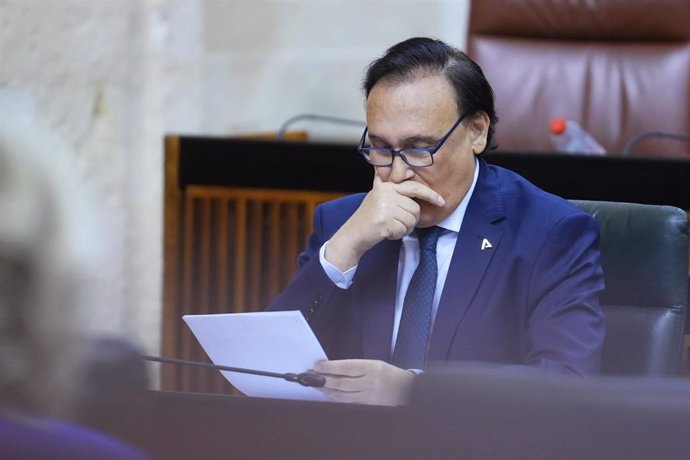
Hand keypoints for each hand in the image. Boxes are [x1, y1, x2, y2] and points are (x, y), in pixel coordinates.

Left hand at [314, 359, 415, 405]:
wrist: (406, 390)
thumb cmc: (388, 374)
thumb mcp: (373, 364)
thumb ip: (354, 366)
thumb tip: (332, 368)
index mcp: (372, 368)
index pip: (346, 367)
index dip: (330, 367)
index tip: (317, 365)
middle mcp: (369, 383)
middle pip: (341, 383)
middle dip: (323, 379)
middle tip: (310, 375)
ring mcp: (367, 397)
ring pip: (341, 395)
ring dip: (326, 390)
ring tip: (315, 384)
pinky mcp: (366, 407)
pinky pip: (346, 403)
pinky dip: (334, 398)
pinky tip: (327, 394)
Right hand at [325, 176, 444, 270]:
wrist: (353, 234)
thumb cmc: (367, 217)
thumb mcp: (375, 196)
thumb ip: (385, 185)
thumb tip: (394, 171)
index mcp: (386, 187)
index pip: (414, 188)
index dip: (430, 194)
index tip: (441, 201)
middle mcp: (386, 194)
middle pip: (415, 208)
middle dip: (410, 220)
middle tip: (396, 223)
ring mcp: (385, 207)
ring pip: (411, 220)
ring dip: (404, 228)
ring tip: (390, 227)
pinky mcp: (384, 221)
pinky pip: (404, 230)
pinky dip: (398, 235)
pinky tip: (386, 232)